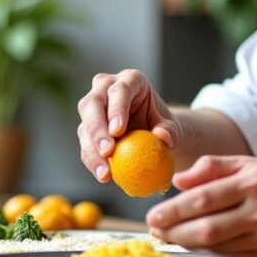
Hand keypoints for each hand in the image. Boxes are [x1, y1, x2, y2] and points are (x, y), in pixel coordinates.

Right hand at [76, 69, 182, 183]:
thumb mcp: (172, 126)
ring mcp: (93, 108)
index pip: (120, 90)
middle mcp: (106, 88)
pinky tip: (103, 176)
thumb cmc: (162, 124)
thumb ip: (170, 131)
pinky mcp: (86, 128)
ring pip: (84, 125)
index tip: (118, 131)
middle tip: (107, 151)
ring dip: (92, 150)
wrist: (151, 133)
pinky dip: (93, 161)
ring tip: (105, 172)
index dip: (116, 109)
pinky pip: (85, 145)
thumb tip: (162, 138)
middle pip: (93, 104)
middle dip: (97, 128)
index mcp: (130, 80)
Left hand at [145, 155, 256, 256]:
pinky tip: (194, 248)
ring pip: (217, 246)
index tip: (152, 216)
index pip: (203, 199)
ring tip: (169, 240)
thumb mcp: (249, 163)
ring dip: (187, 246)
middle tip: (154, 232)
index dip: (173, 211)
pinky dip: (209, 253)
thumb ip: (212, 167)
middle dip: (174, 233)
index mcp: (252, 182)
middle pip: (207, 228)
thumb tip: (178, 182)